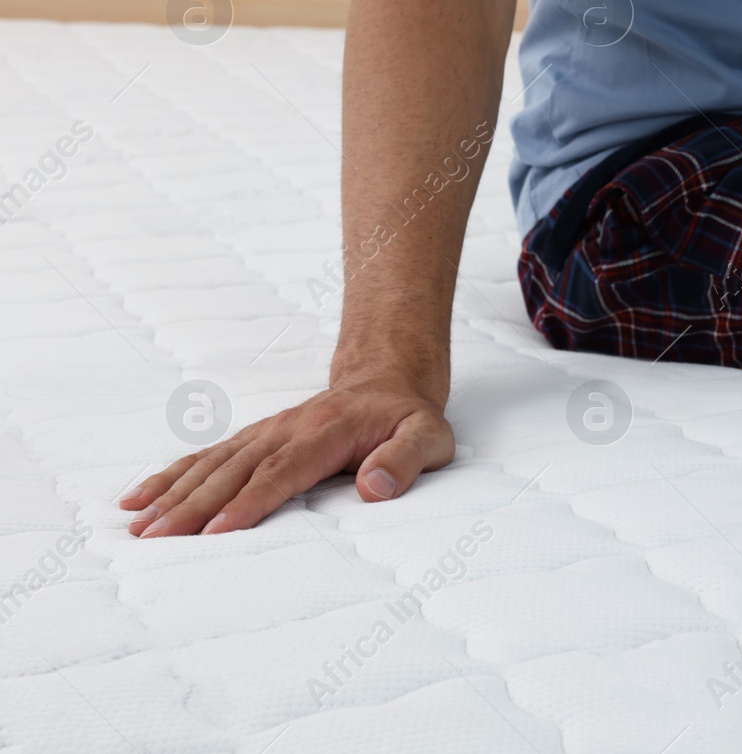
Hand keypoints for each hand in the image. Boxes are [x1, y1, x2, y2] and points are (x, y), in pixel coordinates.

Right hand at [120, 379, 454, 536]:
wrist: (388, 380)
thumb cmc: (408, 418)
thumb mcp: (427, 438)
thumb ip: (404, 461)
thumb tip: (374, 488)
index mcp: (327, 432)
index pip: (282, 472)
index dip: (248, 502)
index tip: (216, 532)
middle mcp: (288, 429)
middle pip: (235, 470)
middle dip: (193, 506)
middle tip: (156, 540)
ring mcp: (267, 431)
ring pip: (213, 463)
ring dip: (173, 493)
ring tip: (137, 526)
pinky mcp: (255, 438)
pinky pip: (208, 456)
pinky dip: (172, 475)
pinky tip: (139, 498)